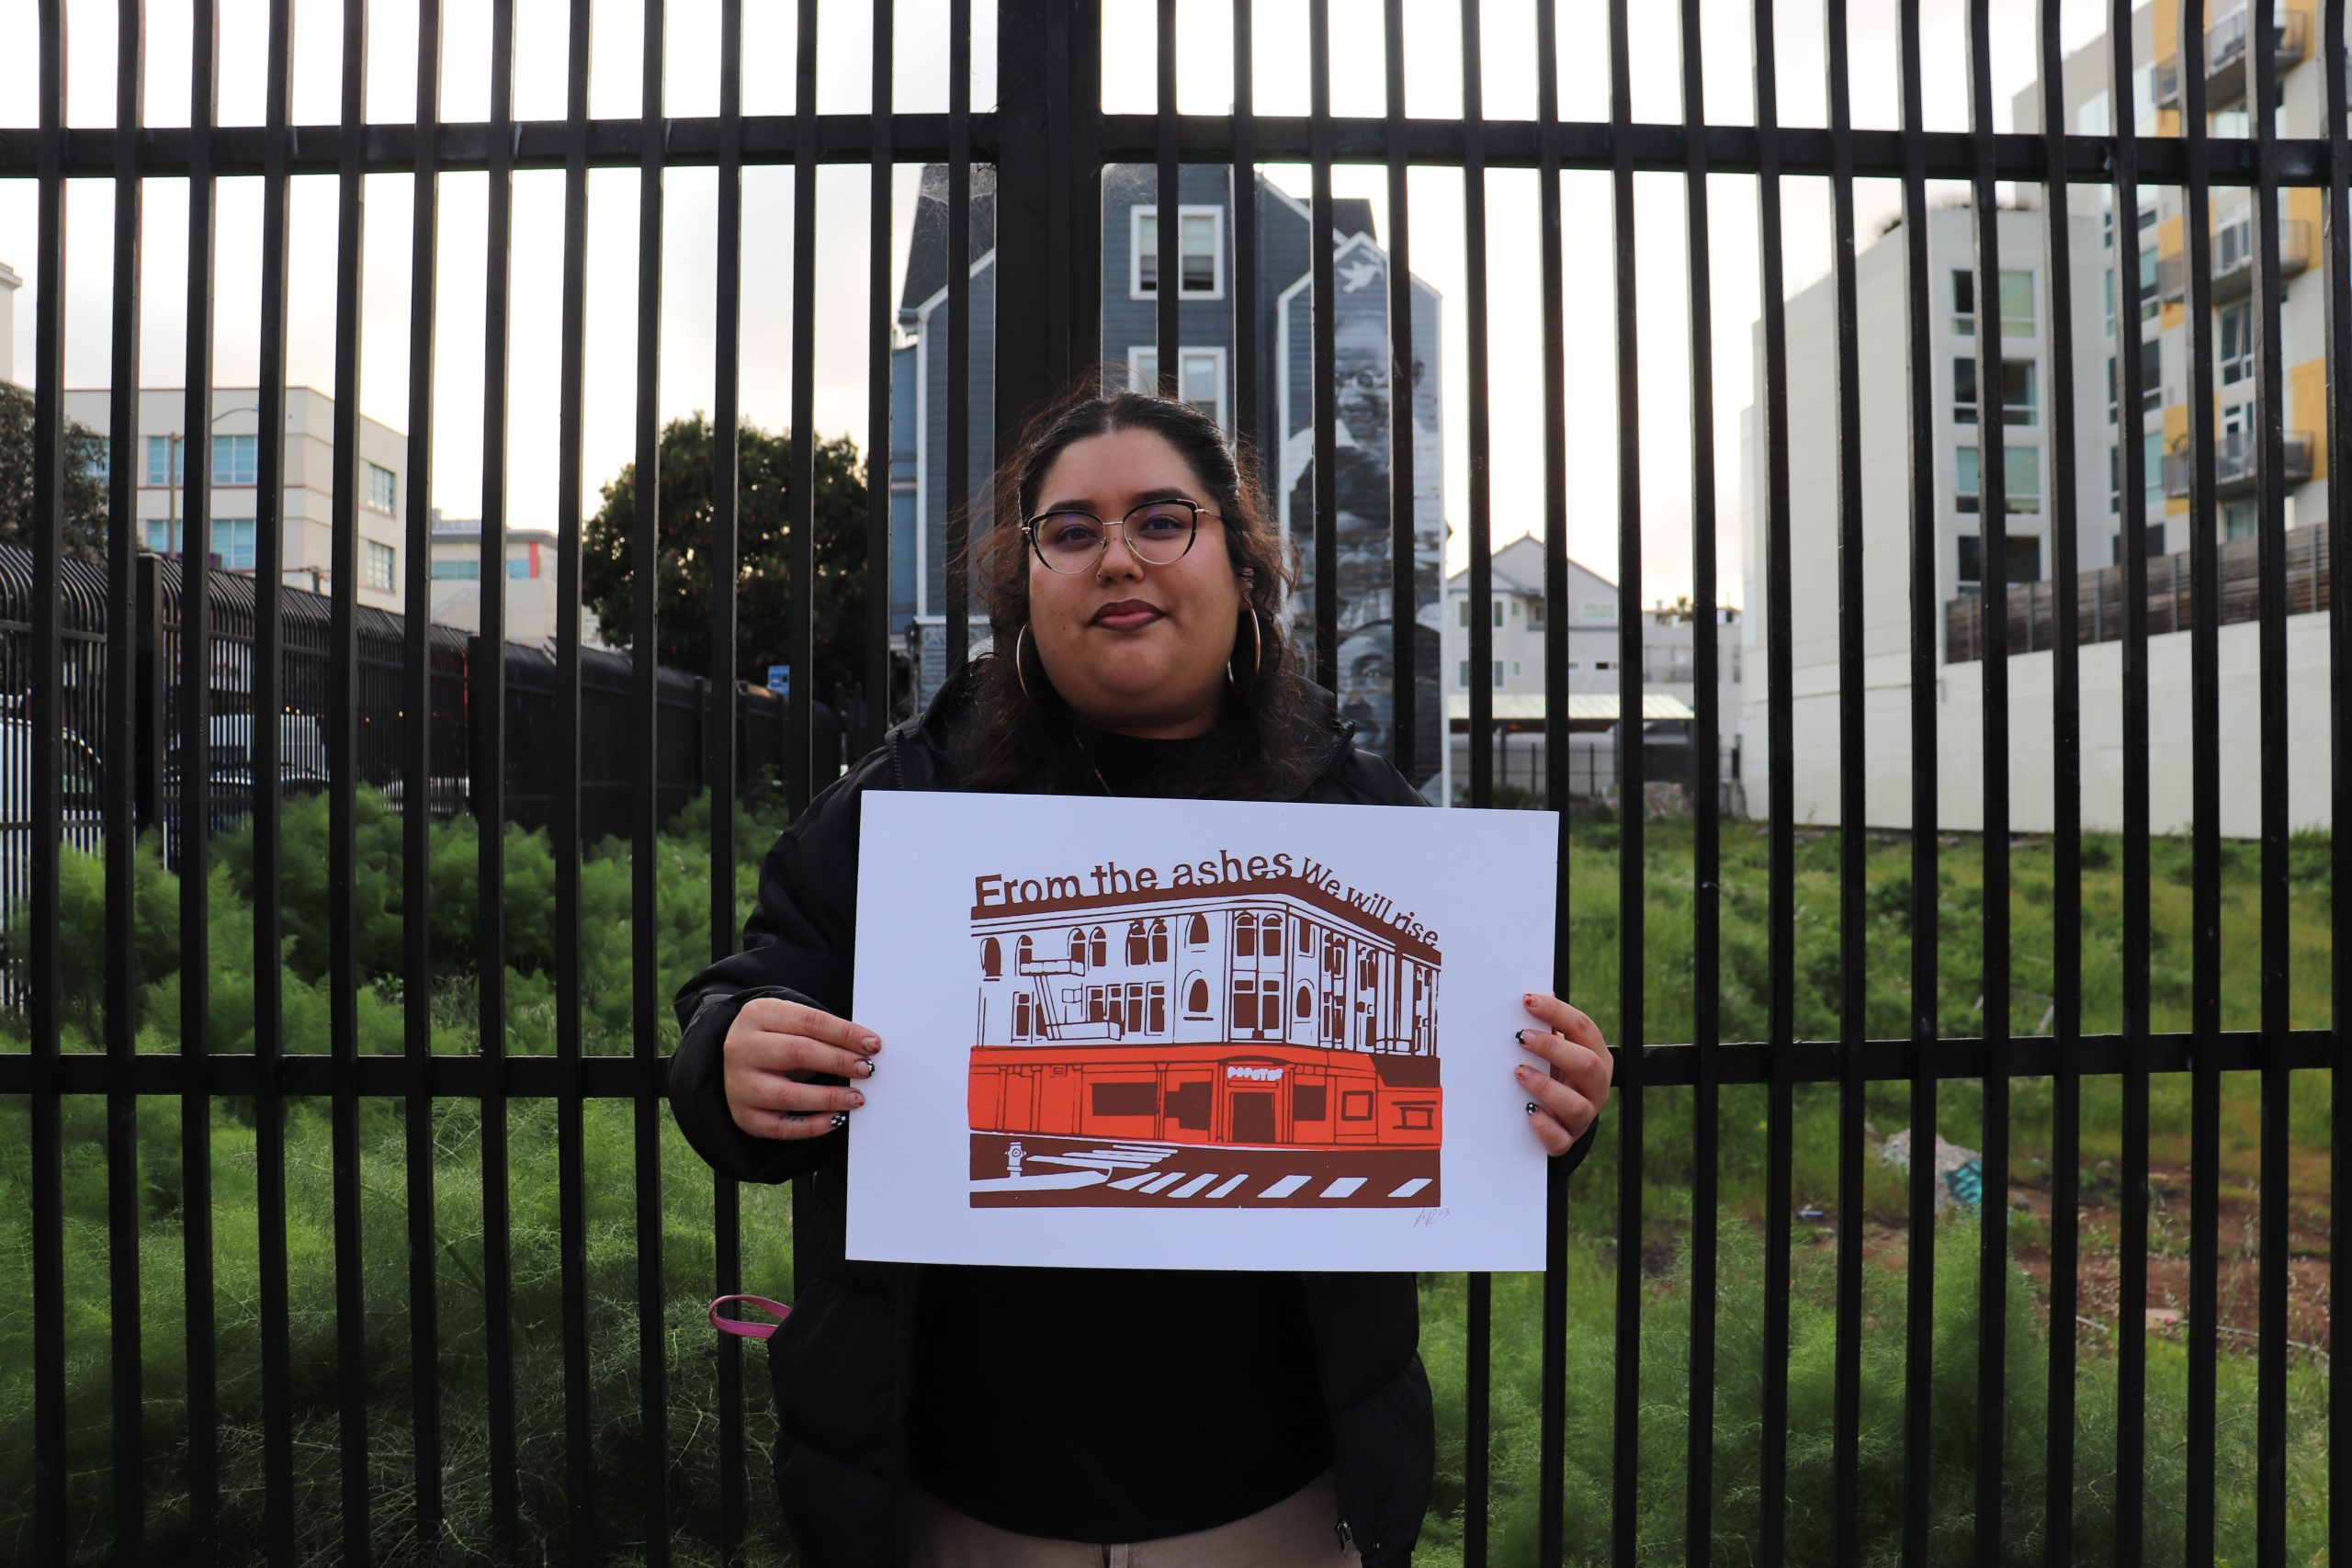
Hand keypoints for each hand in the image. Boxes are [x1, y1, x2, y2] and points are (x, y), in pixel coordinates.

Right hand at [721, 996, 881, 1140]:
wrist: (732, 1060)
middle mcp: (742, 1048)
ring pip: (789, 1094)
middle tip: (868, 1069)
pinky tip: (837, 1119)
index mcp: (758, 1014)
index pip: (809, 1021)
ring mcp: (739, 1084)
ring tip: (857, 1097)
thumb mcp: (790, 1022)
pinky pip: (782, 1127)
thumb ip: (821, 1032)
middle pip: (798, 1053)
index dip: (845, 1034)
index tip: (873, 1044)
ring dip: (829, 1097)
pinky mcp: (744, 1116)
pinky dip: (813, 1126)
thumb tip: (865, 1049)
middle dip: (839, 1061)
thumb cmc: (775, 1038)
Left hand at [1513, 992, 1611, 1155]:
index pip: (1584, 1029)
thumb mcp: (1558, 1051)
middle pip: (1588, 1065)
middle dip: (1554, 1048)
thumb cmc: (1557, 1075)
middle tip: (1521, 1037)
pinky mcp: (1567, 1140)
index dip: (1557, 1012)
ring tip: (1519, 1072)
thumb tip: (1531, 993)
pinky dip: (1544, 1126)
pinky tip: (1527, 1111)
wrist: (1560, 1121)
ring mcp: (1584, 1116)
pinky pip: (1560, 1138)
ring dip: (1546, 1086)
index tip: (1527, 1001)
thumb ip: (1549, 1028)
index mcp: (1596, 1056)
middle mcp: (1596, 1086)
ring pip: (1576, 1105)